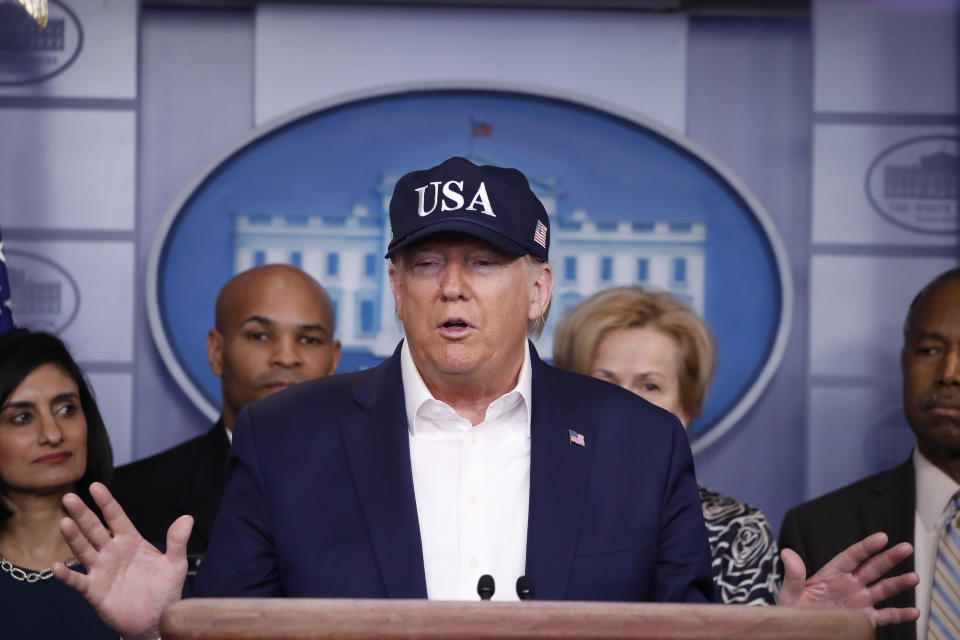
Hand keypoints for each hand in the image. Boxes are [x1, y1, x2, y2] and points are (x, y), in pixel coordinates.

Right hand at [52, 482, 191, 639]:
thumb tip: (187, 518)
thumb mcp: (175, 564)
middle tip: (69, 498)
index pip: (116, 517)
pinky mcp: (94, 590)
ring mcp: (101, 570)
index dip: (106, 502)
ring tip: (64, 523)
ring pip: (83, 550)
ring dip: (73, 538)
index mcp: (131, 541)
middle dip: (82, 514)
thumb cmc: (165, 590)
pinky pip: (78, 581)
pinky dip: (66, 574)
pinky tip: (56, 566)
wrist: (156, 619)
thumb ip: (177, 541)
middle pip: (94, 530)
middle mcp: (112, 552)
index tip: (95, 486)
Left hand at [778, 531, 919, 627]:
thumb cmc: (792, 610)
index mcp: (832, 575)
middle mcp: (849, 585)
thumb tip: (787, 553)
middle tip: (906, 547)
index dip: (867, 547)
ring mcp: (858, 602)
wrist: (797, 630)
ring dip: (898, 584)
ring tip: (914, 577)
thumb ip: (794, 574)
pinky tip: (913, 612)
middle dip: (889, 558)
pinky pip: (883, 616)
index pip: (852, 556)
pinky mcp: (862, 619)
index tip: (882, 537)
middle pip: (872, 568)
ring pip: (882, 590)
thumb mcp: (790, 592)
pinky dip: (899, 615)